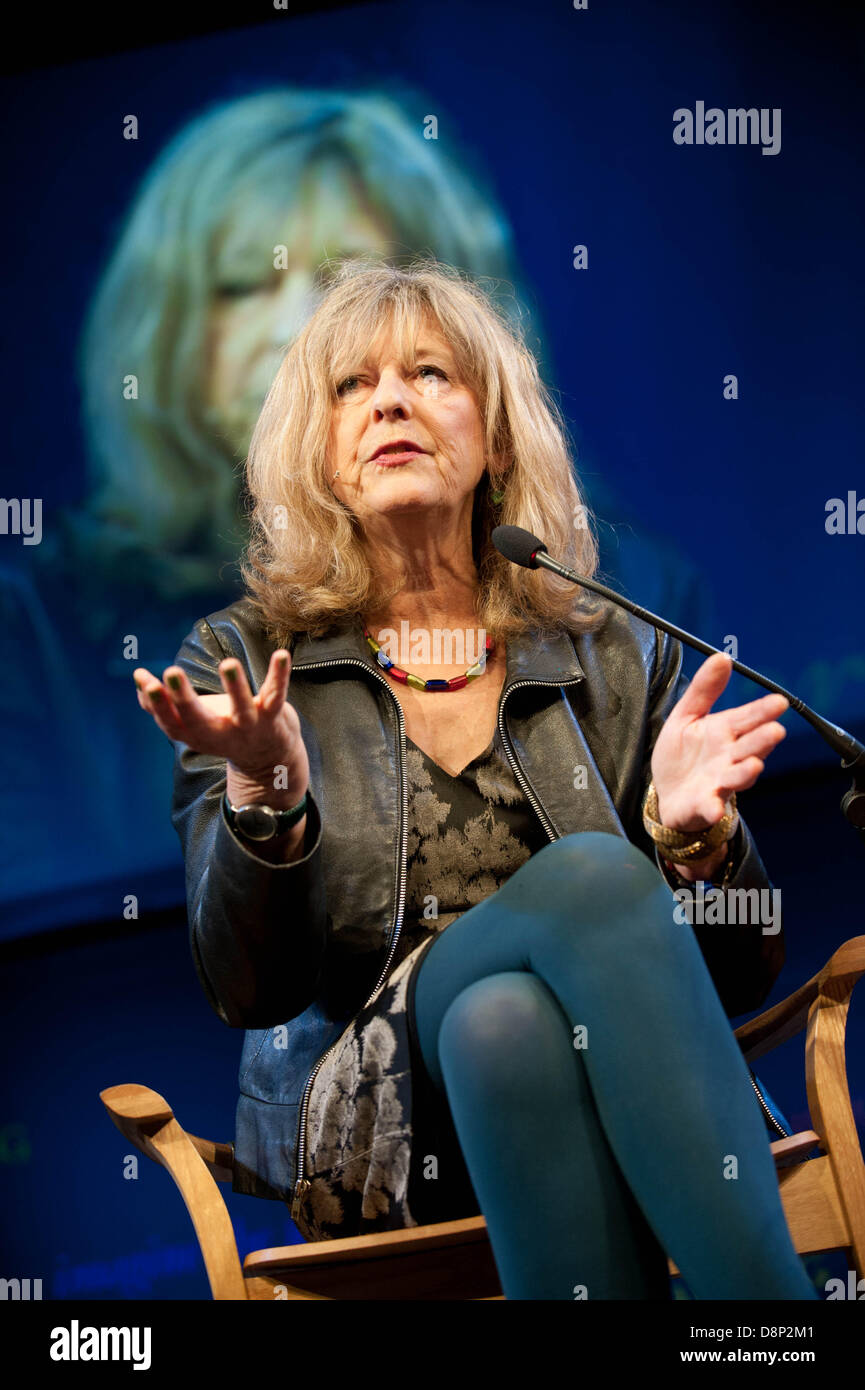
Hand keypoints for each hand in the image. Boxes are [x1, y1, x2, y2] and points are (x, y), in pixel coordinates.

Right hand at [133, 649, 308, 802]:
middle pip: (198, 719)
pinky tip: (281, 654)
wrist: (269, 759)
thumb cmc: (223, 731)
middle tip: (171, 672)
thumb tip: (139, 684)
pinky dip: (279, 675)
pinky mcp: (273, 717)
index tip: (143, 678)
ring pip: (242, 709)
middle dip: (183, 697)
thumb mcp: (192, 723)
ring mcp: (248, 727)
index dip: (156, 703)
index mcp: (195, 734)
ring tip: (228, 663)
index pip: (171, 722)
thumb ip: (166, 707)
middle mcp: (220, 734)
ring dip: (235, 688)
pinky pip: (276, 695)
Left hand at [651, 652, 787, 831]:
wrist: (667, 792)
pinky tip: (715, 807)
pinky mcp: (704, 804)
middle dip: (763, 740)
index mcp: (725, 732)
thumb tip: (722, 657)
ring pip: (737, 777)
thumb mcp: (686, 716)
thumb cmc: (681, 753)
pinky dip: (714, 808)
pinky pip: (711, 807)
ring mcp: (719, 782)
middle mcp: (728, 757)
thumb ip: (704, 689)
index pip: (749, 718)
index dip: (764, 711)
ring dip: (746, 772)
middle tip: (775, 730)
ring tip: (754, 766)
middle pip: (750, 747)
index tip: (780, 702)